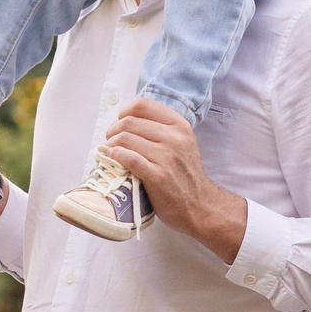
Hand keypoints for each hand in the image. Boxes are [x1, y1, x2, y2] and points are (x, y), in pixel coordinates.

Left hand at [102, 99, 247, 261]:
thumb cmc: (185, 175)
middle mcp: (175, 138)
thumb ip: (162, 129)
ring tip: (111, 150)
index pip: (143, 105)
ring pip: (125, 138)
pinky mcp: (158, 176)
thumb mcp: (182, 144)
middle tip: (110, 140)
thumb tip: (128, 120)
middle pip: (130, 122)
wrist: (199, 206)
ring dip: (111, 144)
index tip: (120, 122)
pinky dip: (115, 155)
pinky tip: (112, 158)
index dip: (125, 112)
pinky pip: (128, 158)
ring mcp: (167, 157)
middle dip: (113, 130)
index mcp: (180, 126)